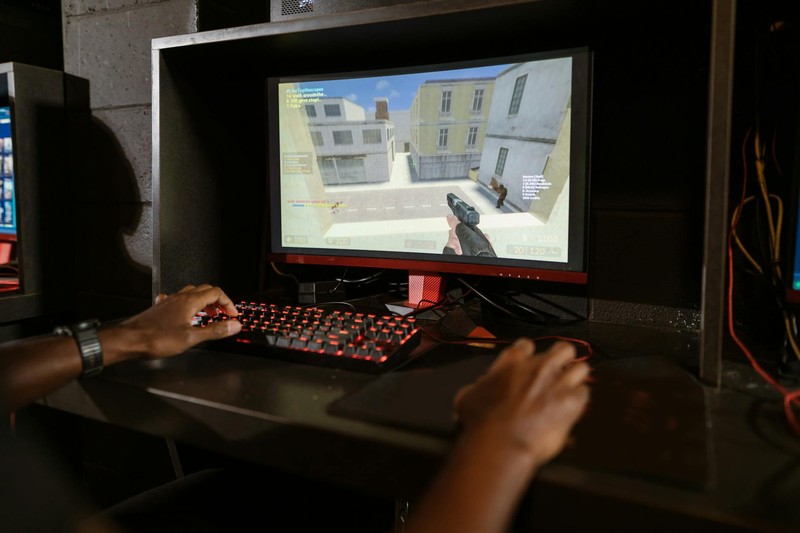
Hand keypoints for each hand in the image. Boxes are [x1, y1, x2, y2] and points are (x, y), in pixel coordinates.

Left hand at [119, 284, 241, 359]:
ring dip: (204, 301)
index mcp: (189, 301)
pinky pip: (178, 299)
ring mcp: (169, 301)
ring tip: (208, 314)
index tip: (232, 315)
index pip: (216, 293)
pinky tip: (185, 313)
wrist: (129, 339)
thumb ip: (215, 330)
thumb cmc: (155, 338)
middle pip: (205, 290)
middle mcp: (179, 298)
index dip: (228, 303)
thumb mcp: (191, 338)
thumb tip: (234, 325)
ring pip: (191, 293)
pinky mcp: (161, 308)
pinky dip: (188, 304)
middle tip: (223, 314)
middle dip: (218, 301)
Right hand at [453, 338, 589, 468]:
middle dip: (562, 359)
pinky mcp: (572, 402)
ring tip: (570, 387)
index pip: (527, 344)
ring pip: (581, 367)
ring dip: (576, 377)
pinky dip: (579, 400)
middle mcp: (538, 367)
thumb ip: (479, 386)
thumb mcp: (468, 396)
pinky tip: (572, 407)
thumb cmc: (483, 423)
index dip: (529, 354)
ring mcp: (558, 383)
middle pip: (563, 349)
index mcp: (513, 362)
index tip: (528, 364)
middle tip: (558, 371)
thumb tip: (478, 389)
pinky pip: (585, 393)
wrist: (500, 443)